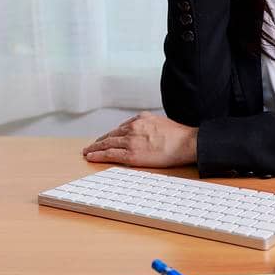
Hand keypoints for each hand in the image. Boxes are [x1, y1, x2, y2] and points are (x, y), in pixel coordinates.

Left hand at [82, 112, 197, 167]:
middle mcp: (133, 127)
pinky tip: (90, 156)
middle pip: (111, 135)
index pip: (121, 127)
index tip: (107, 138)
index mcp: (141, 119)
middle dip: (100, 140)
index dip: (112, 134)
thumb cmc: (179, 136)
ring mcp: (131, 140)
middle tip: (91, 146)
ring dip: (94, 148)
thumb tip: (146, 133)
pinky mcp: (131, 154)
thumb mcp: (161, 122)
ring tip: (87, 152)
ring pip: (107, 143)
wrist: (187, 143)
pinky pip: (109, 154)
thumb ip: (150, 126)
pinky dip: (97, 155)